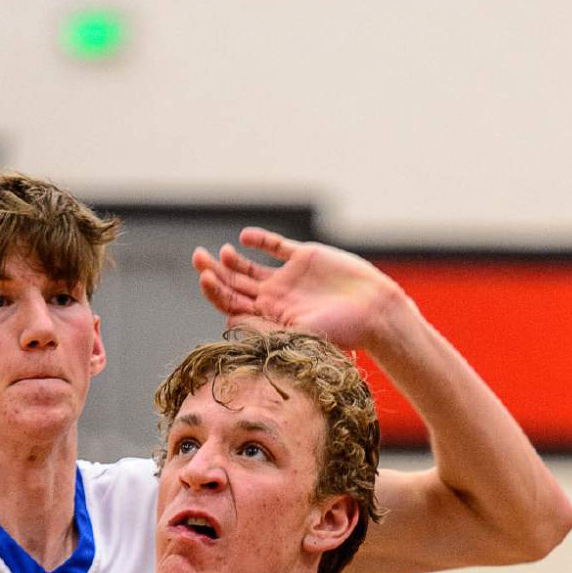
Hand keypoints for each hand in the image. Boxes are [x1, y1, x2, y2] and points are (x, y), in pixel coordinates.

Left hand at [193, 229, 407, 352]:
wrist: (374, 311)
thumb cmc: (340, 331)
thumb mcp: (298, 334)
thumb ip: (264, 326)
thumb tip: (227, 318)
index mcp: (268, 318)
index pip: (232, 303)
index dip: (215, 291)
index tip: (205, 278)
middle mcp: (274, 298)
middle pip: (234, 283)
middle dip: (213, 271)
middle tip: (197, 258)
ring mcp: (288, 278)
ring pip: (250, 267)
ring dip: (231, 259)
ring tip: (220, 252)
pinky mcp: (305, 258)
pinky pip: (276, 247)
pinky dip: (259, 241)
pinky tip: (244, 238)